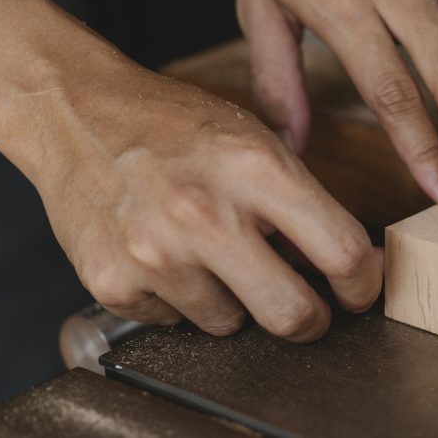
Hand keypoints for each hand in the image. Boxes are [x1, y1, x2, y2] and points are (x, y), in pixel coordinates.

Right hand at [34, 70, 380, 340]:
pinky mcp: (112, 284)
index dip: (363, 282)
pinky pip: (173, 322)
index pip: (341, 252)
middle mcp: (204, 214)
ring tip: (206, 252)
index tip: (358, 288)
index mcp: (253, 168)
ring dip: (232, 300)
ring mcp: (154, 255)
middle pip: (293, 315)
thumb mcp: (250, 138)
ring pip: (230, 324)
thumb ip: (299, 199)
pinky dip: (177, 298)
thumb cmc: (171, 125)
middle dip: (309, 319)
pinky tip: (163, 254)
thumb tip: (348, 262)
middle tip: (306, 307)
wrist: (74, 114)